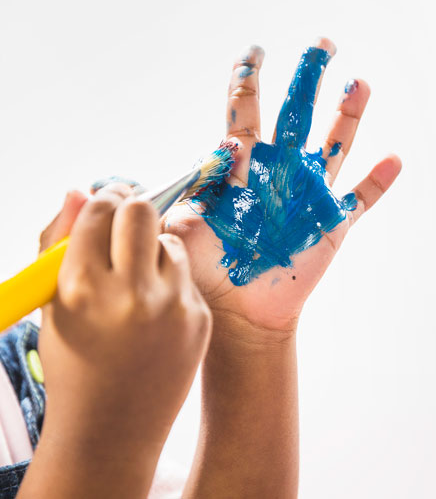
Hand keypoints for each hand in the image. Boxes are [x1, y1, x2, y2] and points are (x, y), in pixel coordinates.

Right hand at [21, 185, 211, 497]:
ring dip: (153, 246)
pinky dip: (171, 277)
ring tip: (137, 274)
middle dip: (132, 207)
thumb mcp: (53, 305)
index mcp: (82, 288)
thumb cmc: (74, 361)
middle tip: (127, 216)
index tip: (106, 199)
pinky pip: (186, 274)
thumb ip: (60, 243)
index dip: (103, 198)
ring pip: (170, 240)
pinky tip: (154, 305)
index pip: (100, 210)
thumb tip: (80, 190)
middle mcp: (131, 294)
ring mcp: (171, 307)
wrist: (113, 428)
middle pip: (143, 211)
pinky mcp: (199, 318)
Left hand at [164, 38, 400, 333]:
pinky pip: (361, 199)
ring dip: (347, 116)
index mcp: (244, 165)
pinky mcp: (332, 224)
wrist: (239, 310)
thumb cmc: (207, 270)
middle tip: (322, 45)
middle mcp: (280, 171)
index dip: (249, 79)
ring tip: (358, 84)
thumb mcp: (181, 231)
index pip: (246, 111)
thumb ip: (174, 200)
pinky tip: (393, 159)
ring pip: (333, 146)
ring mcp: (309, 195)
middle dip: (309, 77)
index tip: (254, 53)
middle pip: (298, 114)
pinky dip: (378, 180)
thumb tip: (162, 174)